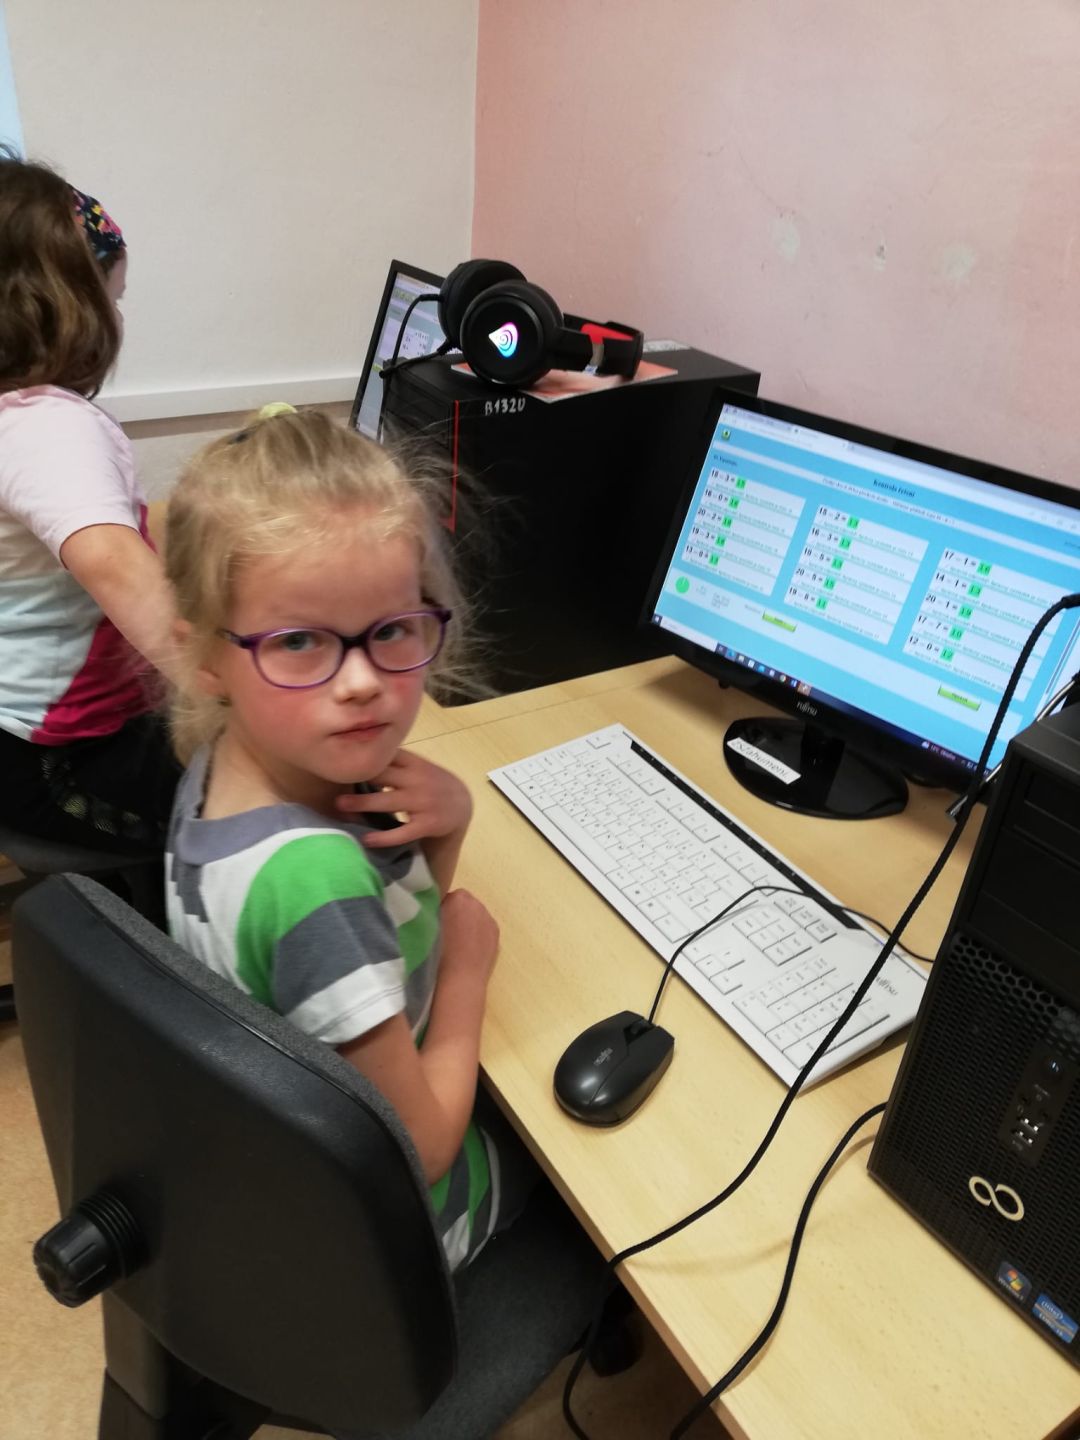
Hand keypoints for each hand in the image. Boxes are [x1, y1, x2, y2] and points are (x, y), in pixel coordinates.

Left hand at [336, 751, 472, 849]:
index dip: (364, 758)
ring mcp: (423, 802)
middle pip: (383, 776)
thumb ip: (395, 761)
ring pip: (388, 802)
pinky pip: (402, 832)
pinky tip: (366, 839)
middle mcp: (418, 780)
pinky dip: (383, 837)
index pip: (386, 756)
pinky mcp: (427, 824)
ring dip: (363, 803)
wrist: (462, 805)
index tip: (341, 760)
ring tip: (341, 805)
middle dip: (358, 779)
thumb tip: (359, 755)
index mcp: (414, 763)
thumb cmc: (432, 783)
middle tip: (333, 783)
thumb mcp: (419, 766)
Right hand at [439, 889, 499, 986]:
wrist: (459, 979)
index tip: (435, 923)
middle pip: (465, 903)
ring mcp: (489, 919)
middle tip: (447, 932)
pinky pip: (485, 927)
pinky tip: (470, 948)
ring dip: (469, 922)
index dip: (441, 909)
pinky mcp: (497, 934)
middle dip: (457, 913)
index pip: (448, 896)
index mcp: (458, 898)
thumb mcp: (427, 924)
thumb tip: (438, 910)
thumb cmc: (437, 952)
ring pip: (476, 915)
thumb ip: (434, 910)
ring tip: (458, 942)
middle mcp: (477, 904)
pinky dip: (478, 933)